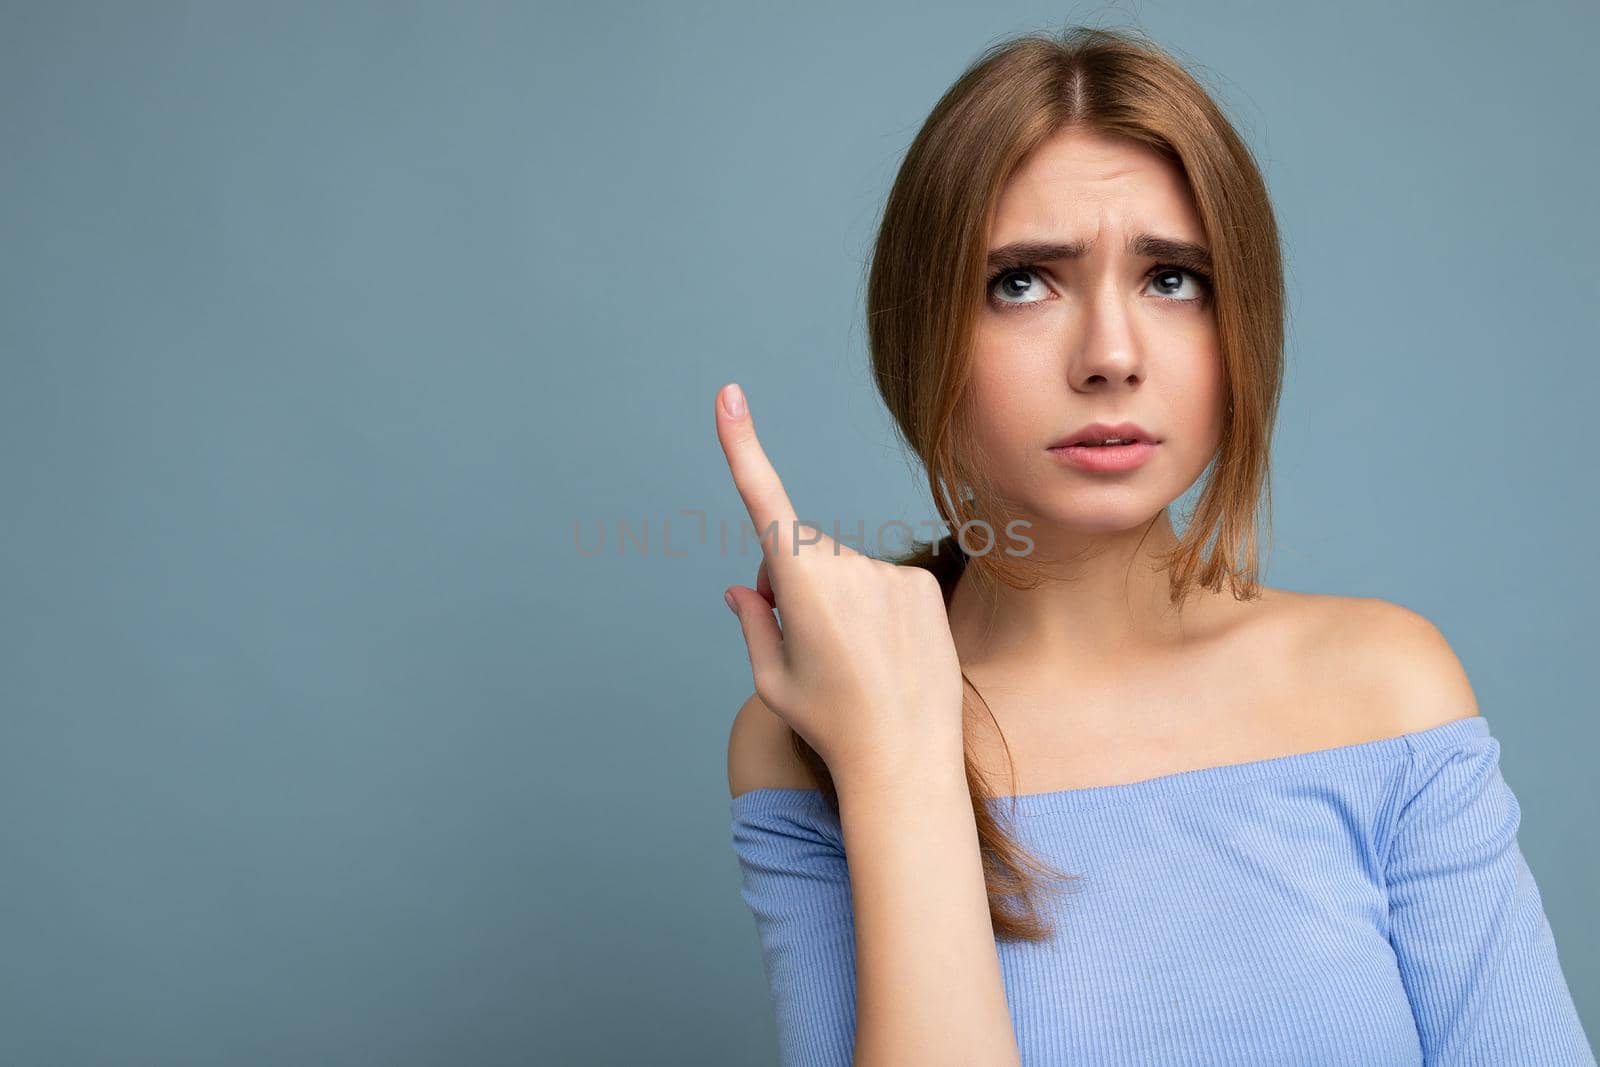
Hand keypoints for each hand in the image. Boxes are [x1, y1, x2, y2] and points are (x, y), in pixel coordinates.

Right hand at [714, 382, 965, 785]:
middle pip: (799, 553)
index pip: (763, 502)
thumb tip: (743, 589)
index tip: (729, 396)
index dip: (743, 445)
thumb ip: (752, 624)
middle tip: (808, 648)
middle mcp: (845, 566)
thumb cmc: (829, 724)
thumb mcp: (773, 681)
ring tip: (854, 661)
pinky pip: (882, 582)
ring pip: (843, 570)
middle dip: (790, 583)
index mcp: (799, 584)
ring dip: (836, 599)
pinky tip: (886, 654)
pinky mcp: (923, 584)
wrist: (905, 760)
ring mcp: (890, 572)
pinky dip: (875, 608)